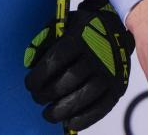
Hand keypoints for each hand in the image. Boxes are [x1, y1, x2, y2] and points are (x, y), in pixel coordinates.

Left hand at [24, 0, 133, 130]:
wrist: (116, 27)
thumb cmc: (83, 28)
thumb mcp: (63, 24)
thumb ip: (43, 39)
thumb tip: (29, 63)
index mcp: (80, 37)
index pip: (54, 62)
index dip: (37, 78)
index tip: (30, 84)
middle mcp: (97, 54)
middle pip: (67, 82)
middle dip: (46, 94)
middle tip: (38, 98)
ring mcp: (110, 72)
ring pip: (82, 98)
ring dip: (61, 111)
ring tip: (49, 114)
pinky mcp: (118, 86)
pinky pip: (100, 108)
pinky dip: (83, 119)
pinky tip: (69, 122)